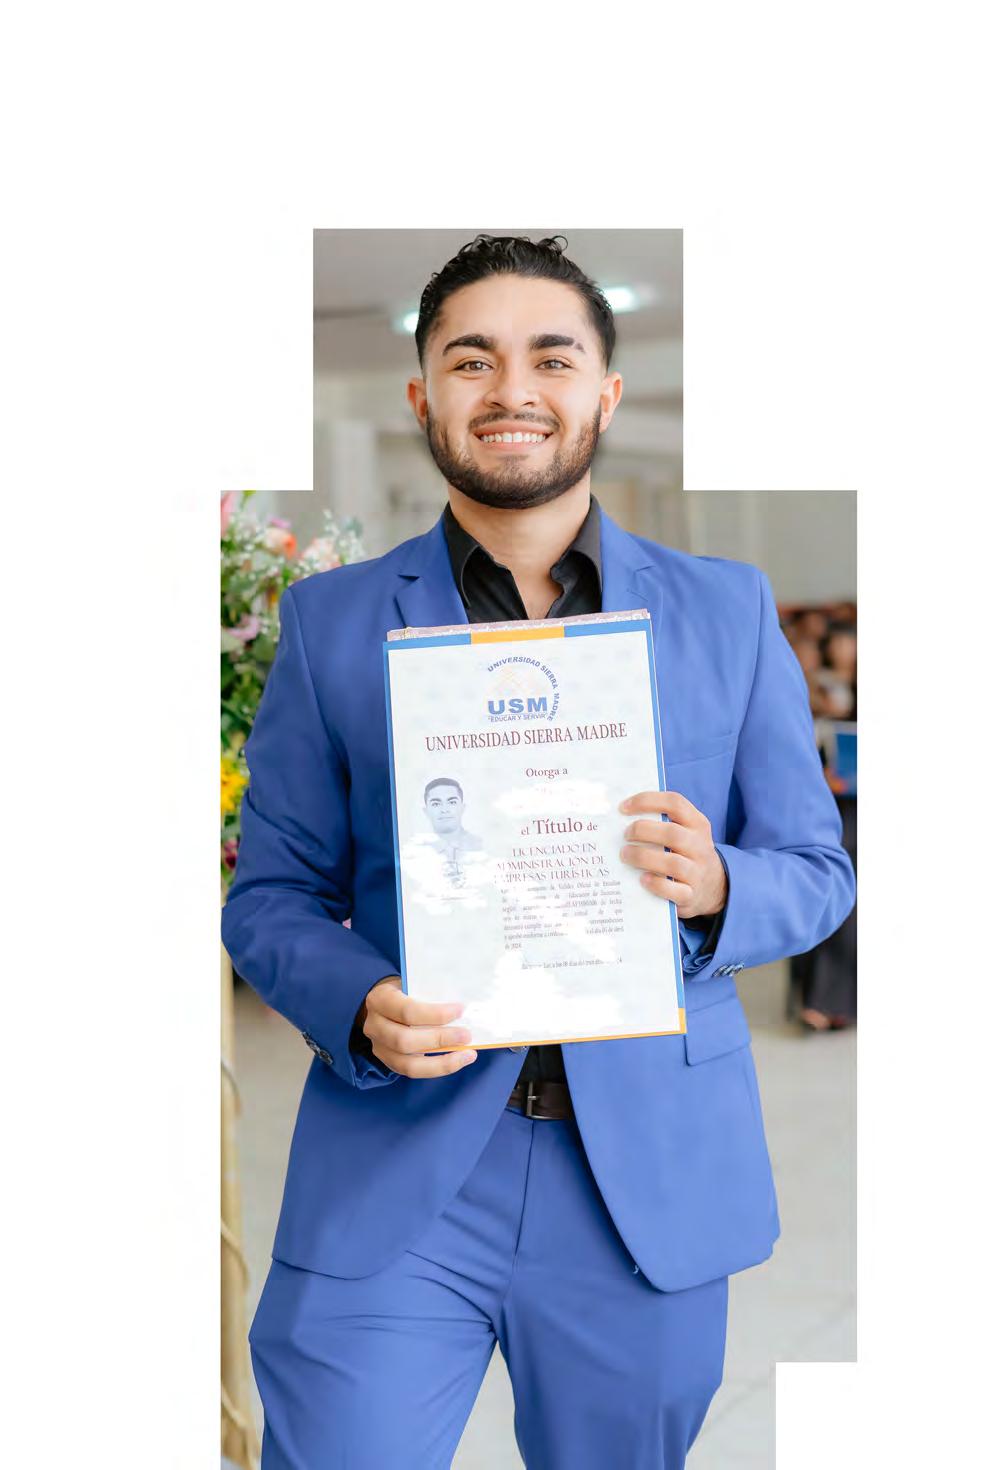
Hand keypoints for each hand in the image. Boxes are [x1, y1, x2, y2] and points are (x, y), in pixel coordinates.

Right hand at [358, 976, 477, 1077]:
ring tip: (466, 1054)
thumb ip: (430, 994)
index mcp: (380, 999)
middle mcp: (374, 1025)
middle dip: (439, 1040)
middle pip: (405, 1040)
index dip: (435, 1014)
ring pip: (408, 1064)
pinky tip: (455, 1061)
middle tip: (466, 1035)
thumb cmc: (404, 991)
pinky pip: (412, 1072)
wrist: (383, 1003)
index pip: (407, 1011)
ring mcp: (378, 1047)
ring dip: (441, 1062)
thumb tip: (462, 1010)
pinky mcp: (388, 1061)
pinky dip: (437, 1069)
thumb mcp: (412, 984)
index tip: (460, 1010)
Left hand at [618, 790, 726, 920]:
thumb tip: (621, 815)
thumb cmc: (687, 853)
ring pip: (672, 863)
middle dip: (642, 831)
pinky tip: (642, 879)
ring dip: (643, 857)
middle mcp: (700, 846)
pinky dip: (656, 885)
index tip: (623, 807)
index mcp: (697, 824)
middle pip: (672, 833)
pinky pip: (675, 891)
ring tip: (625, 855)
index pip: (675, 803)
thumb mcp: (685, 832)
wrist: (713, 886)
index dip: (647, 801)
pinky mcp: (691, 895)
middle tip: (625, 835)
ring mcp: (698, 872)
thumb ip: (661, 822)